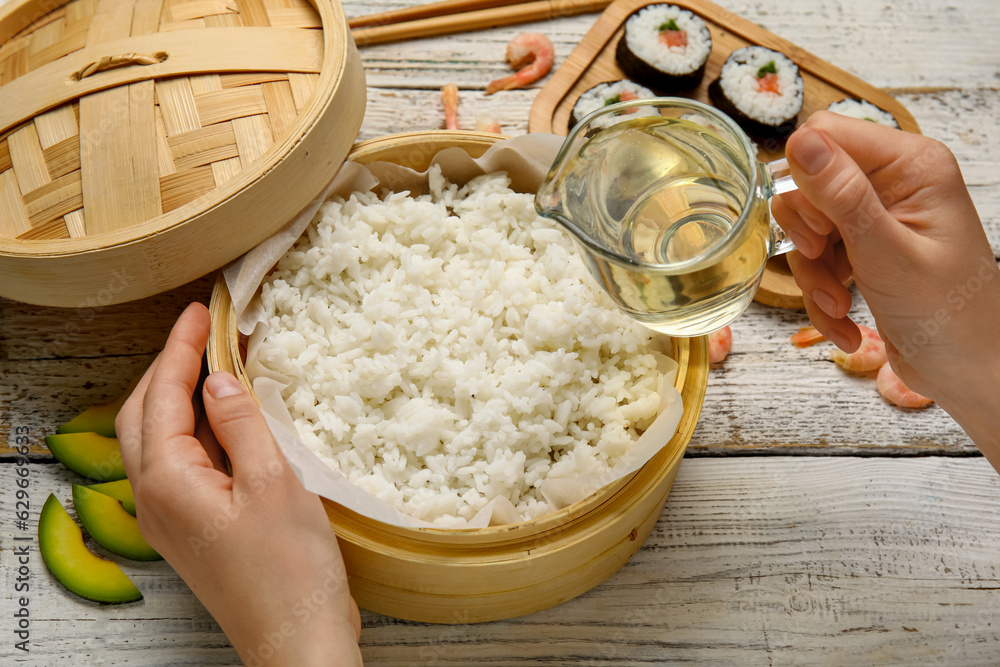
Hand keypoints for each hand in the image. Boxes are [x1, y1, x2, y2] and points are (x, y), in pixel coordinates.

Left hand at [116, 303, 361, 665]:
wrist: (297, 640)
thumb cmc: (290, 569)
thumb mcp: (273, 483)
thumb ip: (241, 425)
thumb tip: (219, 381)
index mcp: (168, 483)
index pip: (163, 397)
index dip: (180, 349)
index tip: (199, 311)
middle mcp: (158, 500)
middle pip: (145, 417)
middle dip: (168, 369)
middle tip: (201, 331)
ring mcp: (174, 518)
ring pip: (162, 441)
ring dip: (183, 398)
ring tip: (217, 364)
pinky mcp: (196, 529)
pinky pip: (185, 465)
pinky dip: (201, 431)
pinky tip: (231, 421)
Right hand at [772, 112, 999, 460]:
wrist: (970, 373)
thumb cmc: (949, 316)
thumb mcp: (887, 254)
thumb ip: (842, 196)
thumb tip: (800, 144)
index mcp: (911, 166)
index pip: (826, 136)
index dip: (805, 181)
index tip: (815, 230)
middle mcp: (894, 184)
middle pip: (808, 185)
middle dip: (806, 237)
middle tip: (824, 264)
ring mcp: (877, 219)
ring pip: (806, 230)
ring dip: (813, 276)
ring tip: (839, 306)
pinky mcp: (864, 251)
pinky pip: (816, 262)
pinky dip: (821, 297)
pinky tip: (844, 323)